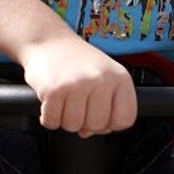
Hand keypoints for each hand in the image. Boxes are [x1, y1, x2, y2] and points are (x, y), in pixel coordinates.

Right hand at [20, 37, 136, 136]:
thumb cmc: (76, 61)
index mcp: (120, 77)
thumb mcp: (103, 77)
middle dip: (84, 122)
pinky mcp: (54, 90)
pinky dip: (48, 117)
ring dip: (64, 119)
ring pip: (73, 126)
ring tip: (64, 101)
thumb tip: (88, 132)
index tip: (99, 114)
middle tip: (76, 105)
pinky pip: (52, 121)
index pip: (125, 119)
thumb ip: (104, 107)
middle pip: (98, 125)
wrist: (48, 40)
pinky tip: (50, 102)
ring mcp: (77, 84)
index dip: (111, 123)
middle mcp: (101, 80)